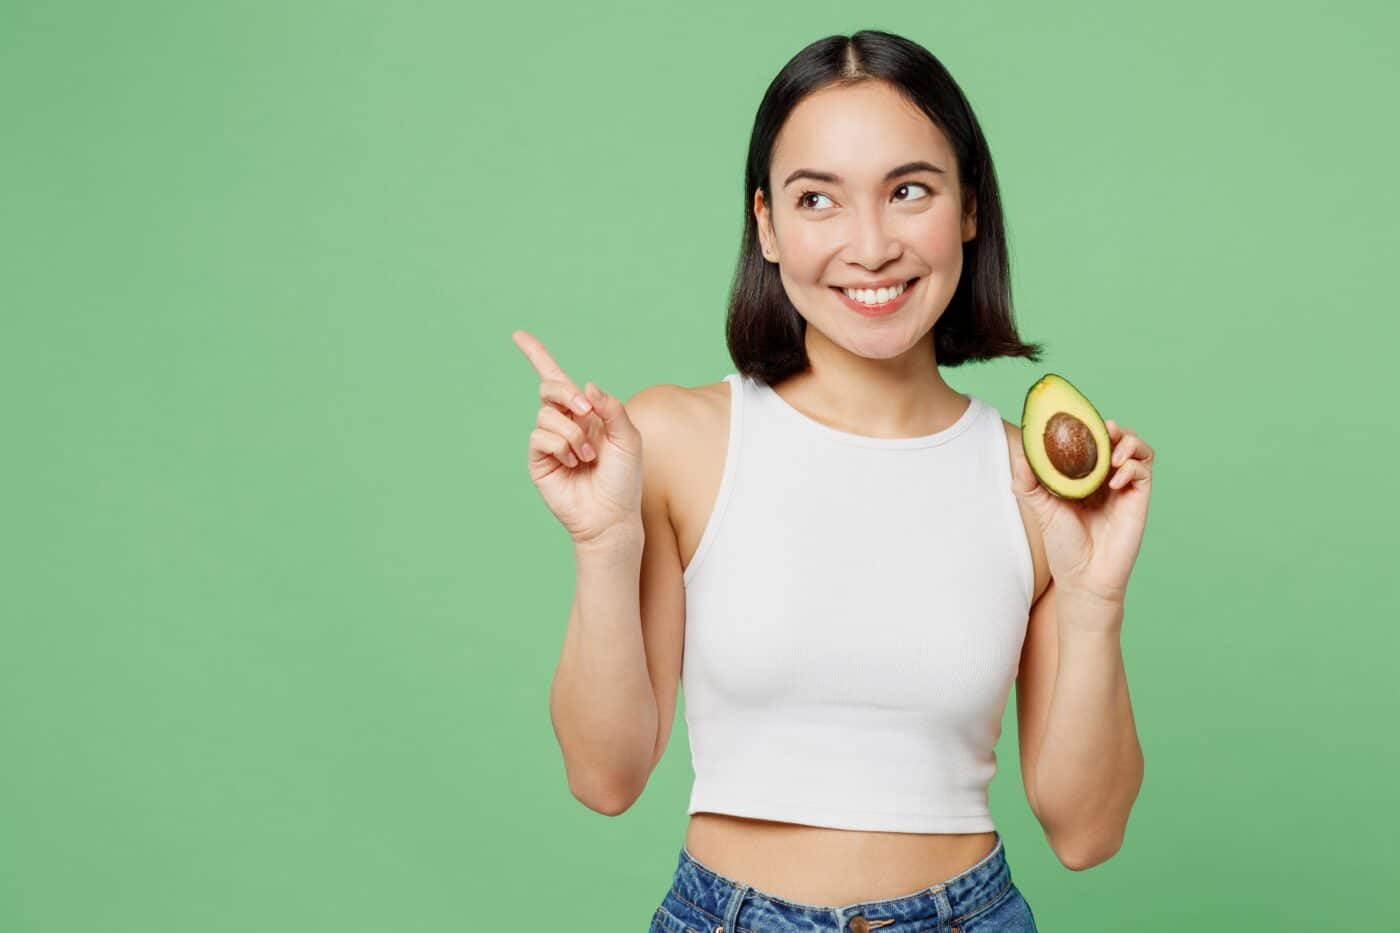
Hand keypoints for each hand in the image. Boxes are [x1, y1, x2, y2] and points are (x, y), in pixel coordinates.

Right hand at [512, 329, 643, 545]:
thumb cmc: (623, 479)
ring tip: (588, 456)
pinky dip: (561, 446)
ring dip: (573, 433)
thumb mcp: (628, 437)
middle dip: (567, 394)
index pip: (556, 380)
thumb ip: (611, 408)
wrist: (611, 516)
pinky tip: (573, 463)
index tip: (517, 335)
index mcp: (585, 414)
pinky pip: (540, 436)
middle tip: (587, 413)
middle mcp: (564, 423)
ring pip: (547, 415)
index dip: (536, 356)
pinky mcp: (538, 460)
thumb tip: (586, 386)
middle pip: (550, 388)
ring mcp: (549, 442)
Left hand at [1010, 418, 1153, 609]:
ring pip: (1137, 448)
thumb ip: (1029, 483)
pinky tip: (1115, 480)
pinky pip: (1143, 471)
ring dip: (1128, 442)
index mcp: (1082, 475)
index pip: (1090, 440)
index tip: (1077, 420)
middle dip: (1111, 428)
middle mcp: (1105, 477)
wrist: (1083, 578)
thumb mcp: (1040, 509)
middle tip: (1102, 429)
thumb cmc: (1063, 545)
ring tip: (1112, 454)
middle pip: (1116, 437)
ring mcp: (1123, 488)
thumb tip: (1021, 455)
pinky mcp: (1138, 499)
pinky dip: (1132, 466)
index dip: (1088, 426)